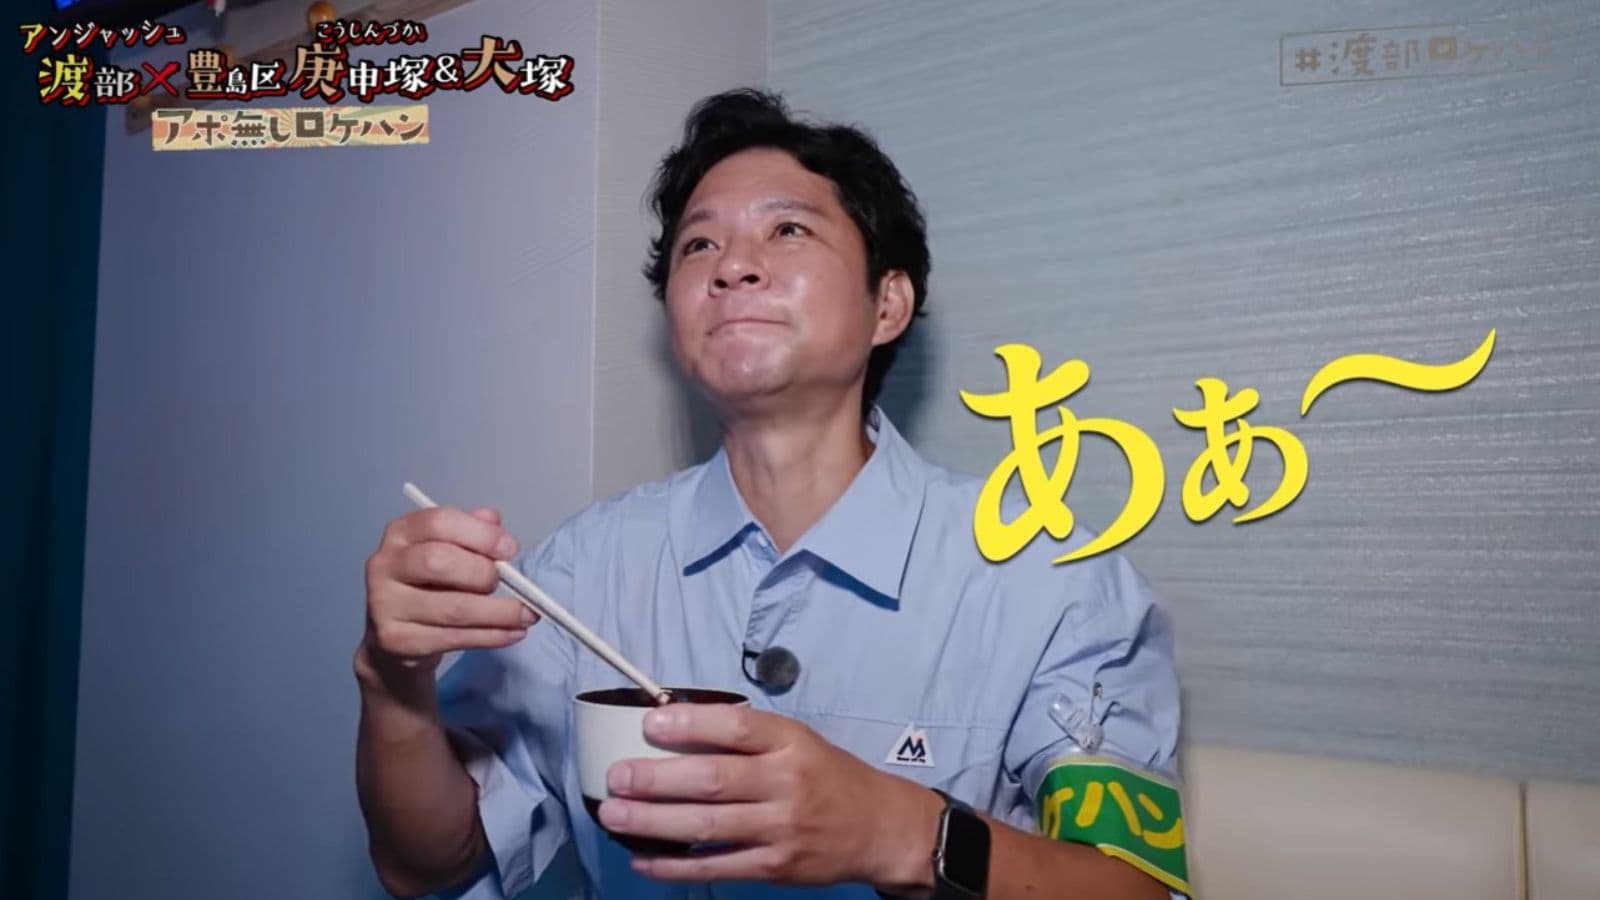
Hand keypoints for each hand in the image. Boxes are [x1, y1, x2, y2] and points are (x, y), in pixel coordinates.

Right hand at [359, 504, 533, 679]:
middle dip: (483, 573)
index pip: (439, 522)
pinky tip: (512, 633)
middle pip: (439, 562)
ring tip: (527, 615)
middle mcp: (385, 564)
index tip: (510, 549)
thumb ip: (470, 532)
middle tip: (511, 583)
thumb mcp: (448, 551)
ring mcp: (385, 604)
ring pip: (452, 608)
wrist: (392, 638)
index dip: (480, 534)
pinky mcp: (396, 640)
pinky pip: (453, 638)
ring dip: (499, 613)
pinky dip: (491, 636)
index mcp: (401, 533)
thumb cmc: (429, 585)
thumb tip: (493, 520)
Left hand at [597, 705, 942, 892]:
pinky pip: (716, 866)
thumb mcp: (797, 740)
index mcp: (791, 743)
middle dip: (657, 779)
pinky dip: (675, 866)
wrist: (878, 828)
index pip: (736, 728)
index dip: (690, 725)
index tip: (649, 723)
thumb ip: (748, 736)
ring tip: (614, 814)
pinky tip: (644, 859)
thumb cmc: (828, 776)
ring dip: (653, 822)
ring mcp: (780, 829)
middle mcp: (786, 784)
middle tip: (616, 776)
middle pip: (713, 780)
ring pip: (708, 826)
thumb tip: (675, 725)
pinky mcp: (774, 867)